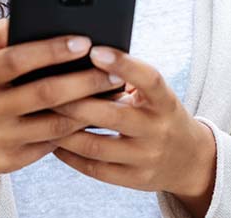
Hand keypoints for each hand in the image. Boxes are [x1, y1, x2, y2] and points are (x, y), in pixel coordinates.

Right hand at [0, 18, 126, 185]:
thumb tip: (26, 18)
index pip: (16, 60)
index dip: (51, 50)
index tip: (83, 42)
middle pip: (44, 94)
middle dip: (85, 81)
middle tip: (114, 71)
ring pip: (55, 124)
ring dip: (89, 109)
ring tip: (112, 94)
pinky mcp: (8, 162)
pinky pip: (51, 145)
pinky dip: (75, 130)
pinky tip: (93, 117)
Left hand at [47, 46, 216, 211]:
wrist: (190, 160)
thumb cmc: (158, 113)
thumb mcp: (155, 95)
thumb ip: (127, 77)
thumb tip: (81, 55)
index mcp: (165, 102)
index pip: (149, 79)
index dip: (123, 64)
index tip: (94, 51)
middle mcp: (158, 130)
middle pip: (113, 115)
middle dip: (75, 102)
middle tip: (45, 88)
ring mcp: (146, 158)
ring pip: (96, 146)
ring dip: (63, 131)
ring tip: (40, 116)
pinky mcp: (134, 179)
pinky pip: (94, 169)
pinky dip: (69, 155)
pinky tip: (51, 141)